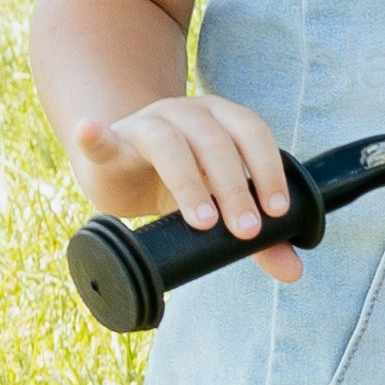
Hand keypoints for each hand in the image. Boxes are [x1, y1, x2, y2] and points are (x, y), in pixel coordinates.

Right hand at [72, 91, 308, 277]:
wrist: (122, 167)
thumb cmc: (179, 181)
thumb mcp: (219, 205)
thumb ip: (256, 237)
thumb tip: (294, 271)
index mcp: (220, 119)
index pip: (252, 134)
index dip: (267, 169)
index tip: (277, 211)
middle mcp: (186, 113)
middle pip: (215, 143)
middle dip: (234, 188)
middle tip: (245, 230)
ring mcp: (146, 124)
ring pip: (170, 143)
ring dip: (189, 182)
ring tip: (202, 220)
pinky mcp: (110, 143)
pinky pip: (102, 137)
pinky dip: (96, 134)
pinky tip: (91, 131)